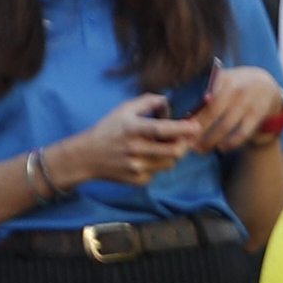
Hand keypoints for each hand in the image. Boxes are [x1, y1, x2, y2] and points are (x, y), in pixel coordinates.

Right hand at [61, 91, 197, 188]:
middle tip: (183, 138)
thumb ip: (148, 102)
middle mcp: (135, 149)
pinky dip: (157, 164)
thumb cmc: (109, 129)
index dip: (183, 129)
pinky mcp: (139, 180)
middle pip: (175, 151)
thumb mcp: (124, 110)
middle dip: (184, 144)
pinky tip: (143, 158)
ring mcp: (137, 167)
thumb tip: (169, 102)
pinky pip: (158, 172)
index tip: (196, 126)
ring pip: (170, 163)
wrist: (86, 156)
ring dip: (171, 154)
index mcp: (132, 129)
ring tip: (158, 146)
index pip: (162, 130)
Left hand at [189, 64, 282, 152]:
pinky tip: (221, 149)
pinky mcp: (257, 115)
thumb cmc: (236, 85)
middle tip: (186, 143)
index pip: (201, 99)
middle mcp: (235, 89)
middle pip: (211, 113)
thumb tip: (186, 114)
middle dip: (197, 130)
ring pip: (225, 126)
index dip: (191, 115)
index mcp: (221, 78)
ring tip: (200, 150)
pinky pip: (242, 133)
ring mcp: (247, 102)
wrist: (267, 84)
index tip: (180, 128)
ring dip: (211, 140)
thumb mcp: (222, 81)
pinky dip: (231, 143)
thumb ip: (206, 92)